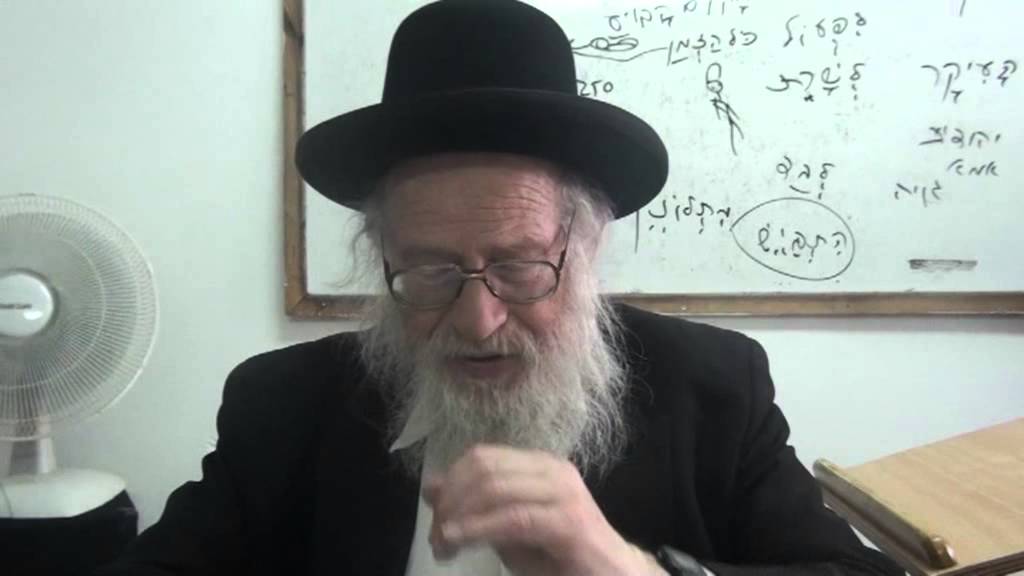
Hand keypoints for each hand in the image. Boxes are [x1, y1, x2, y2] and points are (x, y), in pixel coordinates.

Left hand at [423, 444, 660, 575]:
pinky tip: (460, 539)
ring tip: (445, 545)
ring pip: (495, 489)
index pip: (482, 457)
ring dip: (460, 518)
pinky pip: (513, 518)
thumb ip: (477, 507)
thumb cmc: (561, 556)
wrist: (613, 575)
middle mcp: (551, 469)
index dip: (450, 482)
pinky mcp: (568, 521)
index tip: (435, 517)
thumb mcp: (509, 527)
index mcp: (539, 465)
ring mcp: (562, 492)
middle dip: (451, 502)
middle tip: (437, 538)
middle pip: (484, 469)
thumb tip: (433, 487)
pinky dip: (479, 528)